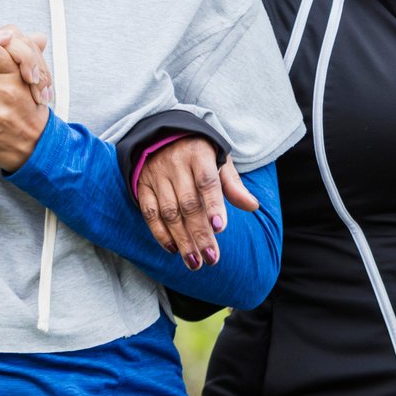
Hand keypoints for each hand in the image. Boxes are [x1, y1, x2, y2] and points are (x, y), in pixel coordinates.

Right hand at [136, 136, 258, 270]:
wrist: (162, 134)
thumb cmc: (199, 152)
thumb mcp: (220, 159)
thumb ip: (233, 185)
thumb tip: (253, 206)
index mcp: (199, 155)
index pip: (207, 182)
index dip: (213, 205)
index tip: (220, 228)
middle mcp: (176, 164)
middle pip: (188, 203)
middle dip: (200, 234)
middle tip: (211, 258)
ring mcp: (157, 175)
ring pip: (169, 212)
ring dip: (182, 239)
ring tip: (194, 262)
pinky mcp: (143, 185)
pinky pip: (149, 212)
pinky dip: (160, 233)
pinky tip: (172, 249)